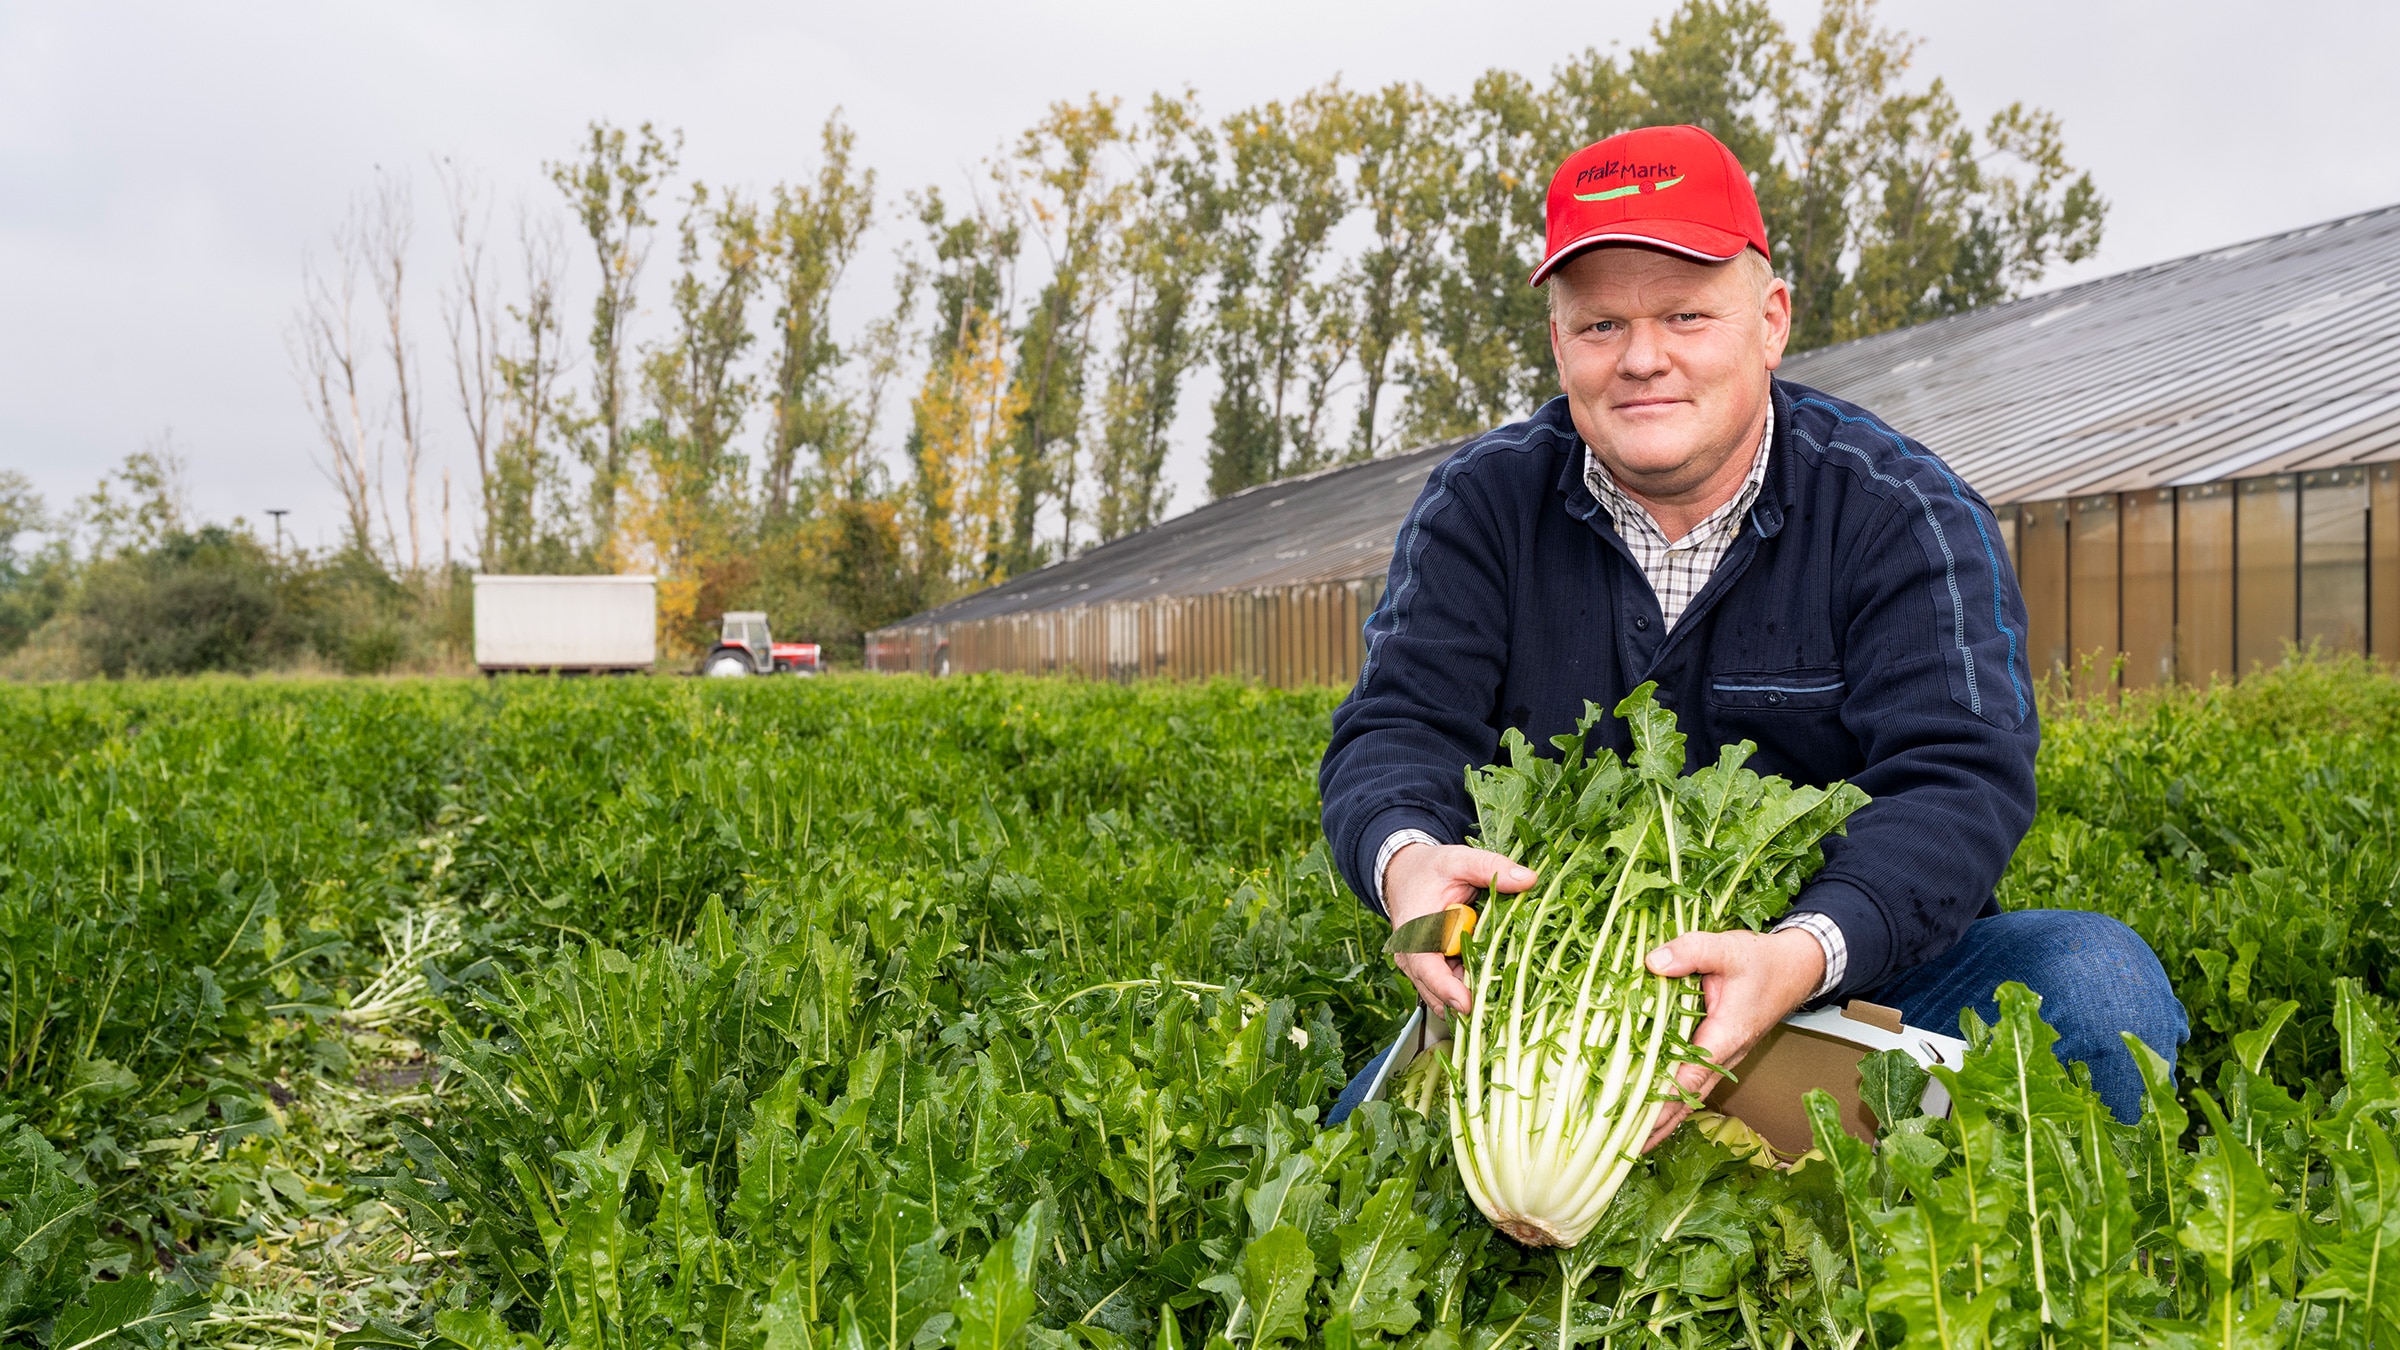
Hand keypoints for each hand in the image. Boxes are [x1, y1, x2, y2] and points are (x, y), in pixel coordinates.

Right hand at [1383, 843, 1537, 1014]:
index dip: (1446, 988)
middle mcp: (1413, 956)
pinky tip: (1496, 985)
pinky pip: (1452, 987)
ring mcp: (1422, 967)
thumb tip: (1528, 879)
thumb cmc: (1427, 870)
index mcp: (1414, 930)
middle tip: (1502, 1006)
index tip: (1468, 1003)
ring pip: (1446, 995)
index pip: (1426, 967)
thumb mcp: (1458, 861)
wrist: (1406, 874)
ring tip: (1505, 997)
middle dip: (1469, 1000)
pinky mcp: (1434, 971)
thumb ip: (1490, 867)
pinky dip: (1471, 988)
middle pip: (1438, 990)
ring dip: (1473, 995)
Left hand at [1637, 927, 1825, 1151]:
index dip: (1662, 1099)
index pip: (1690, 1076)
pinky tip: (1648, 1115)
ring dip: (1662, 1120)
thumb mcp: (1727, 948)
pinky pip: (1691, 1085)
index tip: (1634, 1121)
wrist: (1796, 969)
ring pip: (1689, 1098)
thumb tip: (1652, 963)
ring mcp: (1723, 1059)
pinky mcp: (1718, 1055)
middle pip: (1687, 1099)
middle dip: (1656, 1125)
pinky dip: (1671, 1103)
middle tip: (1620, 1147)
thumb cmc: (1762, 961)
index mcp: (1726, 1035)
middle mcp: (1725, 1056)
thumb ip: (1690, 951)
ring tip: (1627, 1144)